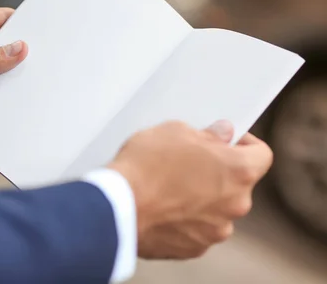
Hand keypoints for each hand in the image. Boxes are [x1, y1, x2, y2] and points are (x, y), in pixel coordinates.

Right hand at [108, 121, 272, 259]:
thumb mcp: (174, 131)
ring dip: (202, 198)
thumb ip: (205, 134)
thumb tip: (217, 136)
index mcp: (238, 171)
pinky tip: (162, 207)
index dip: (245, 144)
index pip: (261, 154)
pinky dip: (185, 220)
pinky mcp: (194, 248)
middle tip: (188, 161)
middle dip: (217, 172)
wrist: (117, 208)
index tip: (228, 141)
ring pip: (217, 209)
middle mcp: (235, 204)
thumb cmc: (145, 167)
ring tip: (169, 187)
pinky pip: (197, 229)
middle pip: (237, 184)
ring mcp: (215, 230)